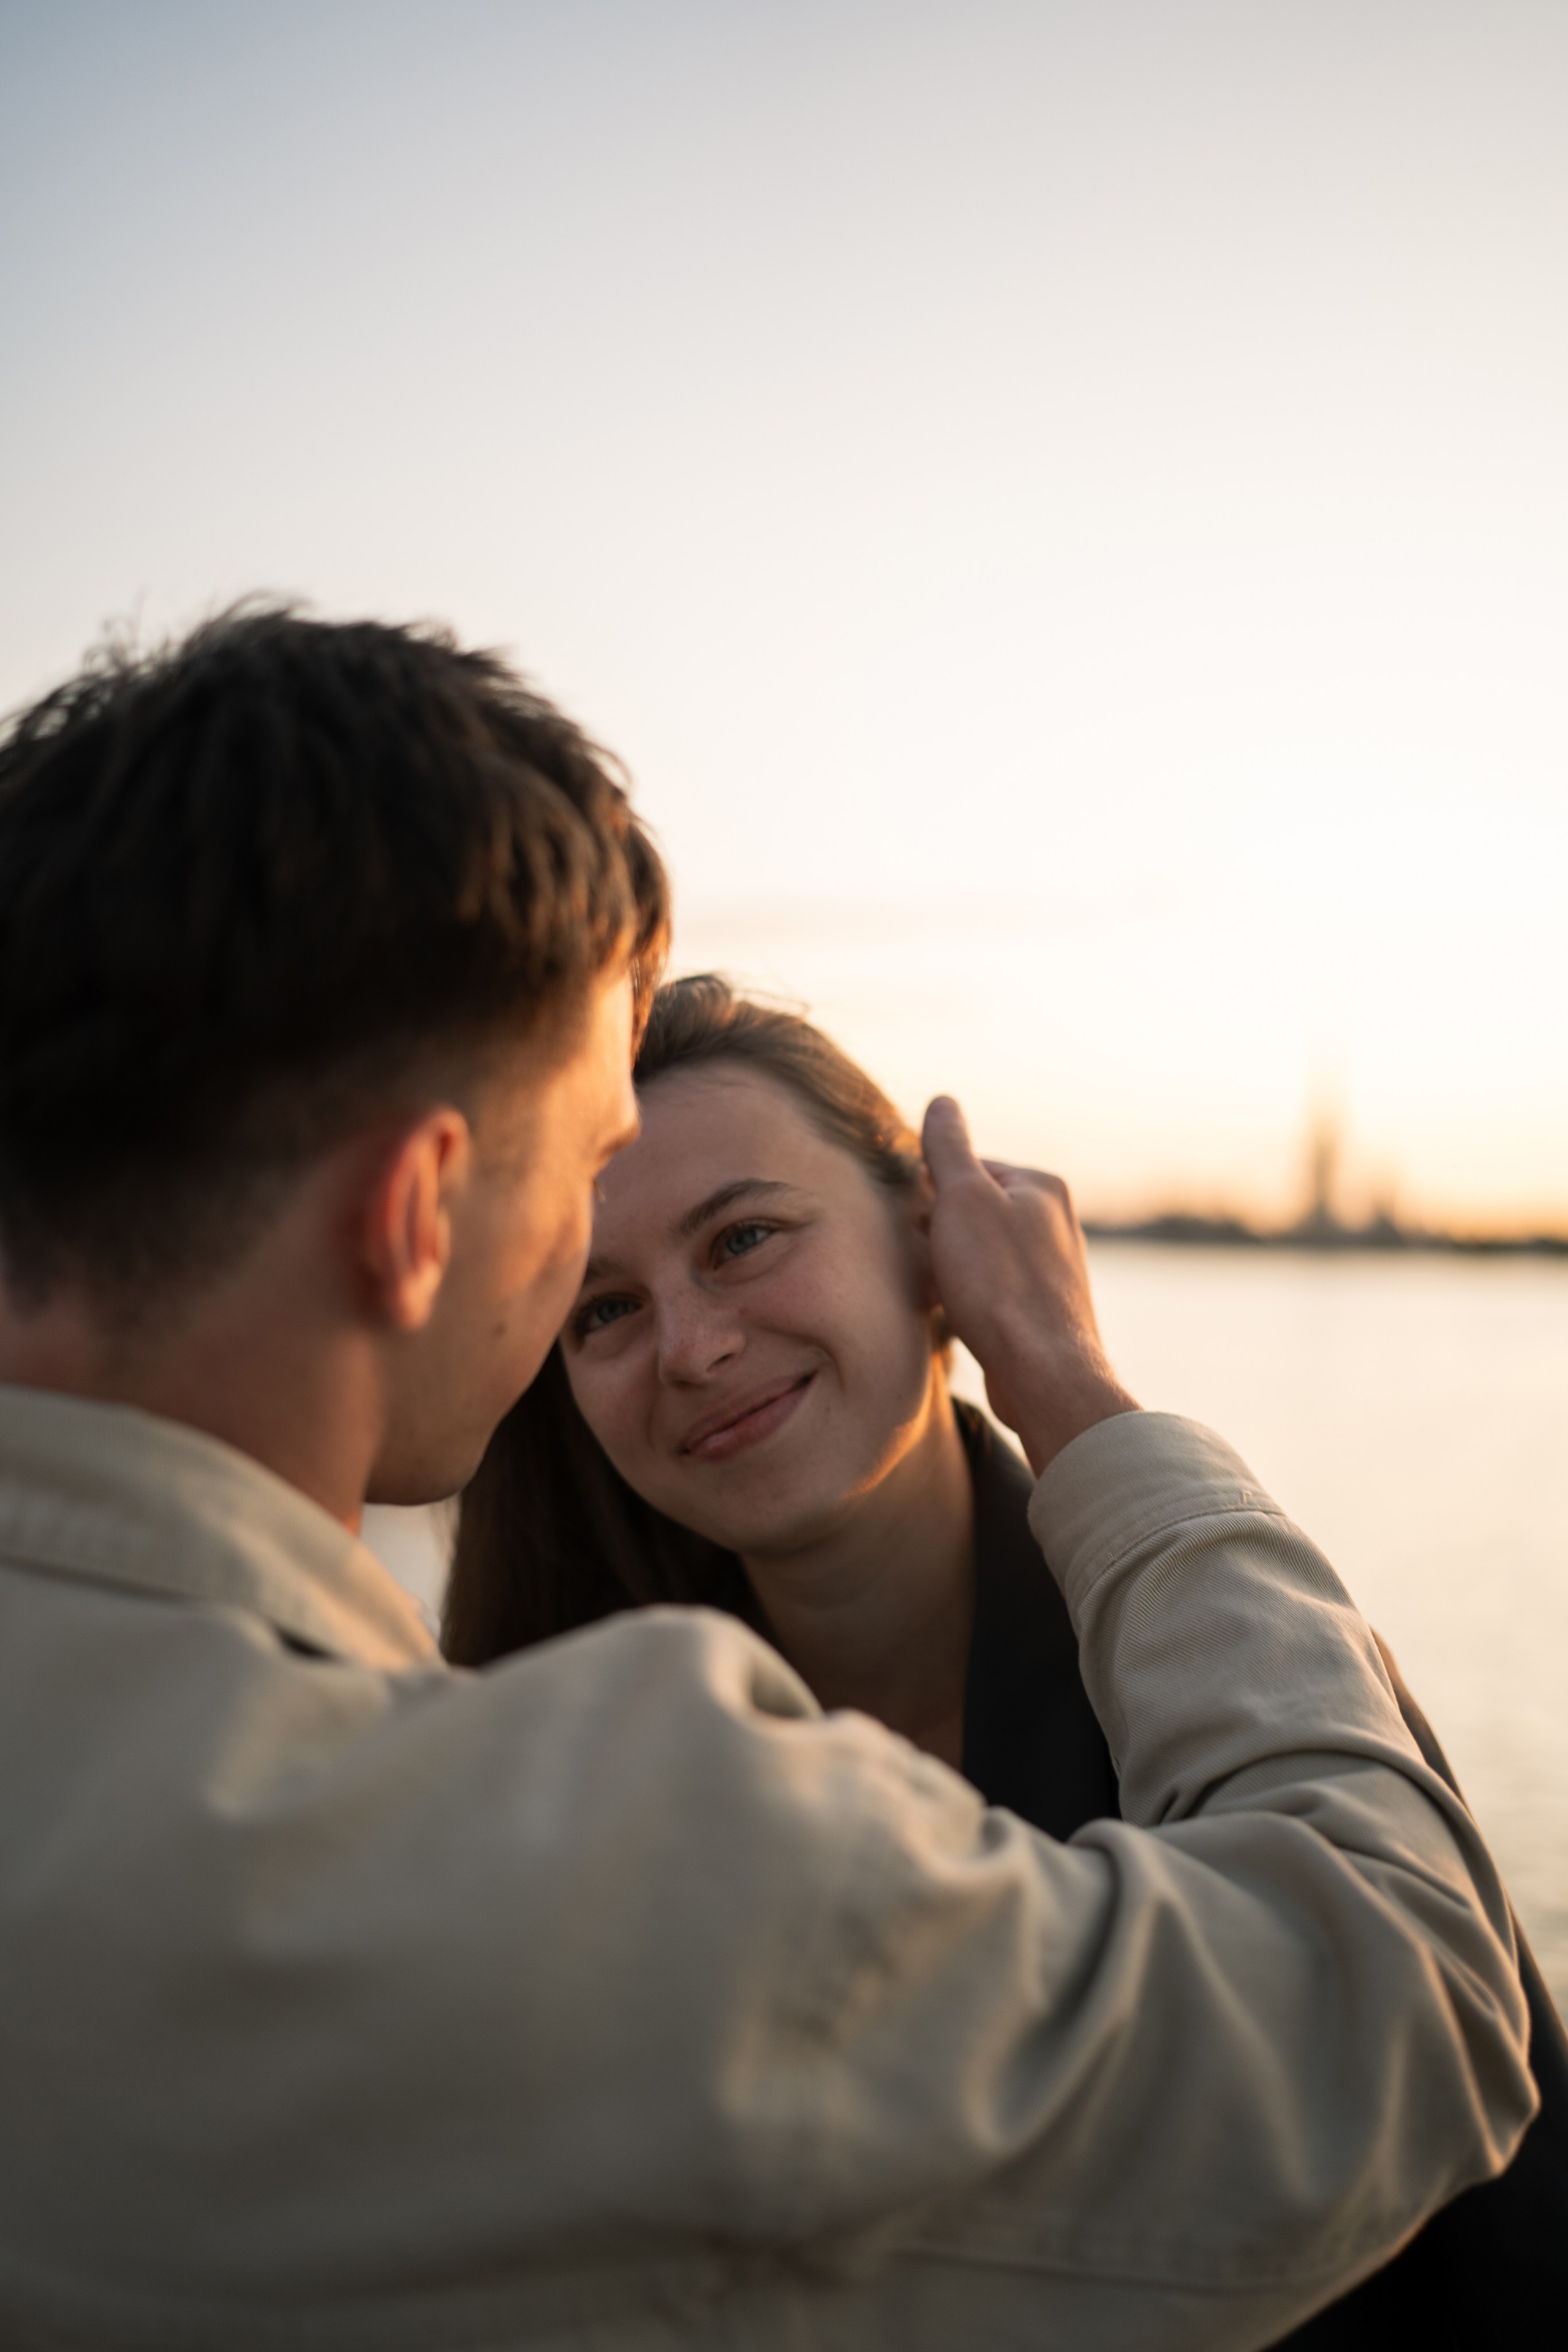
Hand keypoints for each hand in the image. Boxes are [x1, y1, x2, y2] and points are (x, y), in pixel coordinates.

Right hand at [922, 1097, 1139, 1475]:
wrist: (1042, 1374)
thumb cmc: (1001, 1284)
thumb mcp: (962, 1199)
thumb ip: (949, 1149)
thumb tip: (942, 1101)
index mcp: (1041, 1187)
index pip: (970, 1168)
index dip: (931, 1191)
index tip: (915, 1218)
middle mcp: (1055, 1224)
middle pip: (974, 1212)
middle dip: (939, 1232)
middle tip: (922, 1257)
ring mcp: (1052, 1270)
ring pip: (980, 1254)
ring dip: (950, 1268)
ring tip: (936, 1290)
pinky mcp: (1042, 1312)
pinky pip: (991, 1291)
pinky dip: (967, 1299)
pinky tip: (955, 1318)